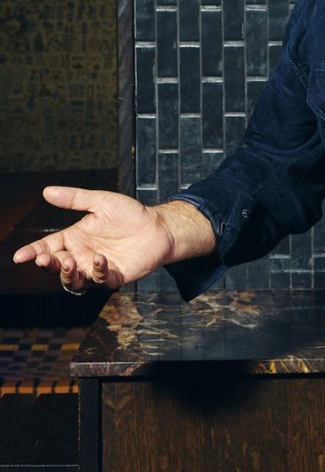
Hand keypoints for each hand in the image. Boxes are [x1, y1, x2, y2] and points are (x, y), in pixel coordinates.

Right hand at [11, 186, 214, 292]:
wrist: (158, 226)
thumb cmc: (130, 214)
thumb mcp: (101, 202)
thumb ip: (75, 199)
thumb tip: (47, 190)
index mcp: (75, 238)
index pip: (48, 247)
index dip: (33, 252)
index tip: (20, 256)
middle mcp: (82, 255)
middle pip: (57, 266)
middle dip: (48, 265)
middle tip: (45, 259)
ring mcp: (97, 268)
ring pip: (74, 280)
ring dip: (68, 274)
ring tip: (70, 261)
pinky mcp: (114, 276)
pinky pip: (101, 280)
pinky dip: (98, 272)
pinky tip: (101, 259)